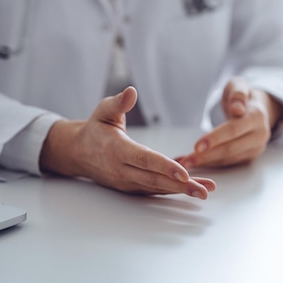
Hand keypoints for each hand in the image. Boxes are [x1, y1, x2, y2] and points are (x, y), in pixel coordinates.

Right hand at [39, 87, 215, 198]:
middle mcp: (122, 170)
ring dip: (182, 191)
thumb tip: (131, 92)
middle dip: (181, 186)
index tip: (184, 173)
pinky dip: (173, 190)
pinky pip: (154, 190)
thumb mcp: (103, 111)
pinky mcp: (131, 187)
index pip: (143, 159)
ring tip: (205, 191)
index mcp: (116, 150)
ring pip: (157, 188)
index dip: (164, 166)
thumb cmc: (95, 128)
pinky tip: (192, 188)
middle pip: (155, 180)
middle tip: (204, 190)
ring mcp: (126, 182)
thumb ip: (118, 103)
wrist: (78, 153)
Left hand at [177, 77, 282, 168]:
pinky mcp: (249, 156)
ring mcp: (256, 148)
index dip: (215, 138)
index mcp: (257, 116)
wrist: (256, 107)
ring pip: (228, 159)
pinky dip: (210, 163)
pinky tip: (195, 162)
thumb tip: (237, 108)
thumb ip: (237, 94)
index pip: (233, 129)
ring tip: (186, 163)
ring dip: (206, 163)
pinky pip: (228, 162)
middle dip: (206, 156)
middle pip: (230, 149)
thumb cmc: (242, 96)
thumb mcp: (238, 86)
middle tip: (186, 161)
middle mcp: (260, 135)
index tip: (196, 146)